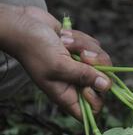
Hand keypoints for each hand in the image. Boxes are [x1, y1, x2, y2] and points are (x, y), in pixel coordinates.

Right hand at [0, 4, 111, 119]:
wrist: (23, 23)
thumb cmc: (34, 48)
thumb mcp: (59, 65)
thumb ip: (83, 76)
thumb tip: (106, 85)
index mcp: (67, 94)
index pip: (92, 110)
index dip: (97, 100)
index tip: (90, 86)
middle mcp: (76, 83)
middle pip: (104, 83)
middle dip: (98, 65)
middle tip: (83, 56)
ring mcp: (80, 67)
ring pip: (102, 61)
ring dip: (86, 48)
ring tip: (66, 42)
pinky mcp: (81, 51)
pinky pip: (95, 47)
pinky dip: (82, 39)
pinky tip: (65, 36)